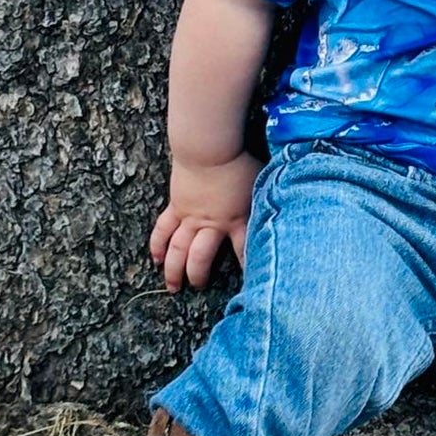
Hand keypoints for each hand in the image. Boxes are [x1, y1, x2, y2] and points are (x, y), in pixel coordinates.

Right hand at [148, 152, 260, 291]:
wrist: (208, 149)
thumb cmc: (238, 161)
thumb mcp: (261, 183)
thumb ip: (266, 200)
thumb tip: (280, 206)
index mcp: (236, 219)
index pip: (243, 251)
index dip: (246, 269)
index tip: (250, 286)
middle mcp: (211, 224)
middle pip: (201, 257)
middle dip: (198, 275)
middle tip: (198, 287)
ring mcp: (191, 217)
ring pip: (178, 249)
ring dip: (173, 269)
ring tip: (172, 286)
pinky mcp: (176, 207)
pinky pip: (163, 230)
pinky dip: (157, 245)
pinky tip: (155, 259)